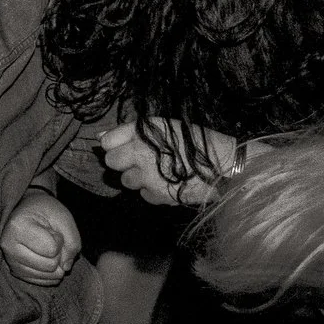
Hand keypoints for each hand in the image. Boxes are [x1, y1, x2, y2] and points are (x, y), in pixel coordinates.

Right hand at [0, 190, 79, 286]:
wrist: (27, 211)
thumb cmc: (44, 211)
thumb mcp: (63, 217)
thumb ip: (72, 241)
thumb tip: (66, 267)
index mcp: (18, 228)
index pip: (52, 249)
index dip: (60, 240)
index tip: (51, 229)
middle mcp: (9, 247)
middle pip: (50, 266)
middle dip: (58, 253)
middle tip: (50, 239)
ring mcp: (11, 262)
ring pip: (47, 276)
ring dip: (56, 264)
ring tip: (46, 247)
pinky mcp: (16, 272)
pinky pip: (43, 282)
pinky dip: (50, 272)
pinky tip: (45, 257)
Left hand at [100, 118, 240, 207]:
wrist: (223, 165)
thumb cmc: (194, 141)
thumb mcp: (164, 127)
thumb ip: (128, 132)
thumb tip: (100, 138)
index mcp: (142, 134)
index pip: (108, 144)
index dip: (116, 146)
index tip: (126, 147)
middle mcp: (141, 156)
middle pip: (112, 163)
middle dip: (123, 163)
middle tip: (142, 161)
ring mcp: (148, 178)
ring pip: (126, 182)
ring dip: (138, 178)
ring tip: (158, 172)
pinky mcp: (158, 196)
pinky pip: (144, 195)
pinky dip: (152, 191)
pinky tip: (168, 183)